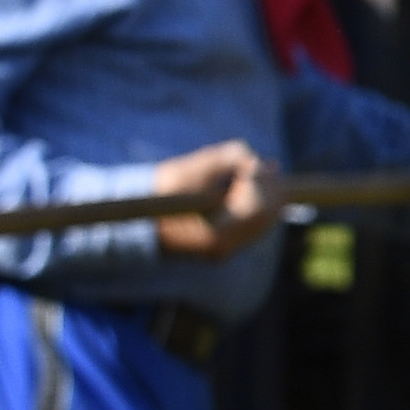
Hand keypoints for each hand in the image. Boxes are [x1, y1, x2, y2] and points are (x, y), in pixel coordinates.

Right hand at [153, 141, 283, 256]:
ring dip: (268, 198)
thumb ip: (228, 158)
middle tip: (272, 166)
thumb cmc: (163, 192)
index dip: (261, 181)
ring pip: (260, 225)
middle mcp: (223, 248)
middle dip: (270, 189)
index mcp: (215, 233)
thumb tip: (254, 160)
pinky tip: (260, 190)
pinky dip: (258, 209)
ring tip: (269, 174)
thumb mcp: (194, 167)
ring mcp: (223, 251)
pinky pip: (250, 230)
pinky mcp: (220, 249)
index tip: (262, 162)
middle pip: (262, 218)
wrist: (138, 219)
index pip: (255, 207)